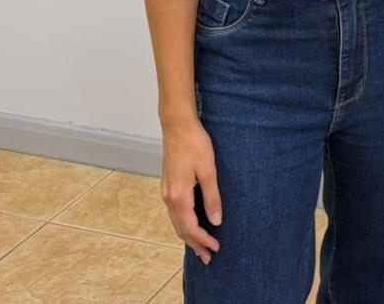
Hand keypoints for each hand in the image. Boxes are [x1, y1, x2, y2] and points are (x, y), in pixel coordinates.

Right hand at [159, 116, 221, 262]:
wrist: (177, 125)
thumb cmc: (195, 144)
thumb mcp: (208, 170)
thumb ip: (212, 197)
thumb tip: (215, 221)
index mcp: (179, 196)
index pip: (190, 228)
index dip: (203, 240)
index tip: (216, 249)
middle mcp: (169, 197)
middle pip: (181, 229)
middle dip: (195, 244)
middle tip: (209, 257)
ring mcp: (166, 191)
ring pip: (176, 222)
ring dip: (188, 235)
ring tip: (201, 246)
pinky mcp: (168, 185)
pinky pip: (175, 212)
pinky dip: (183, 224)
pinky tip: (192, 224)